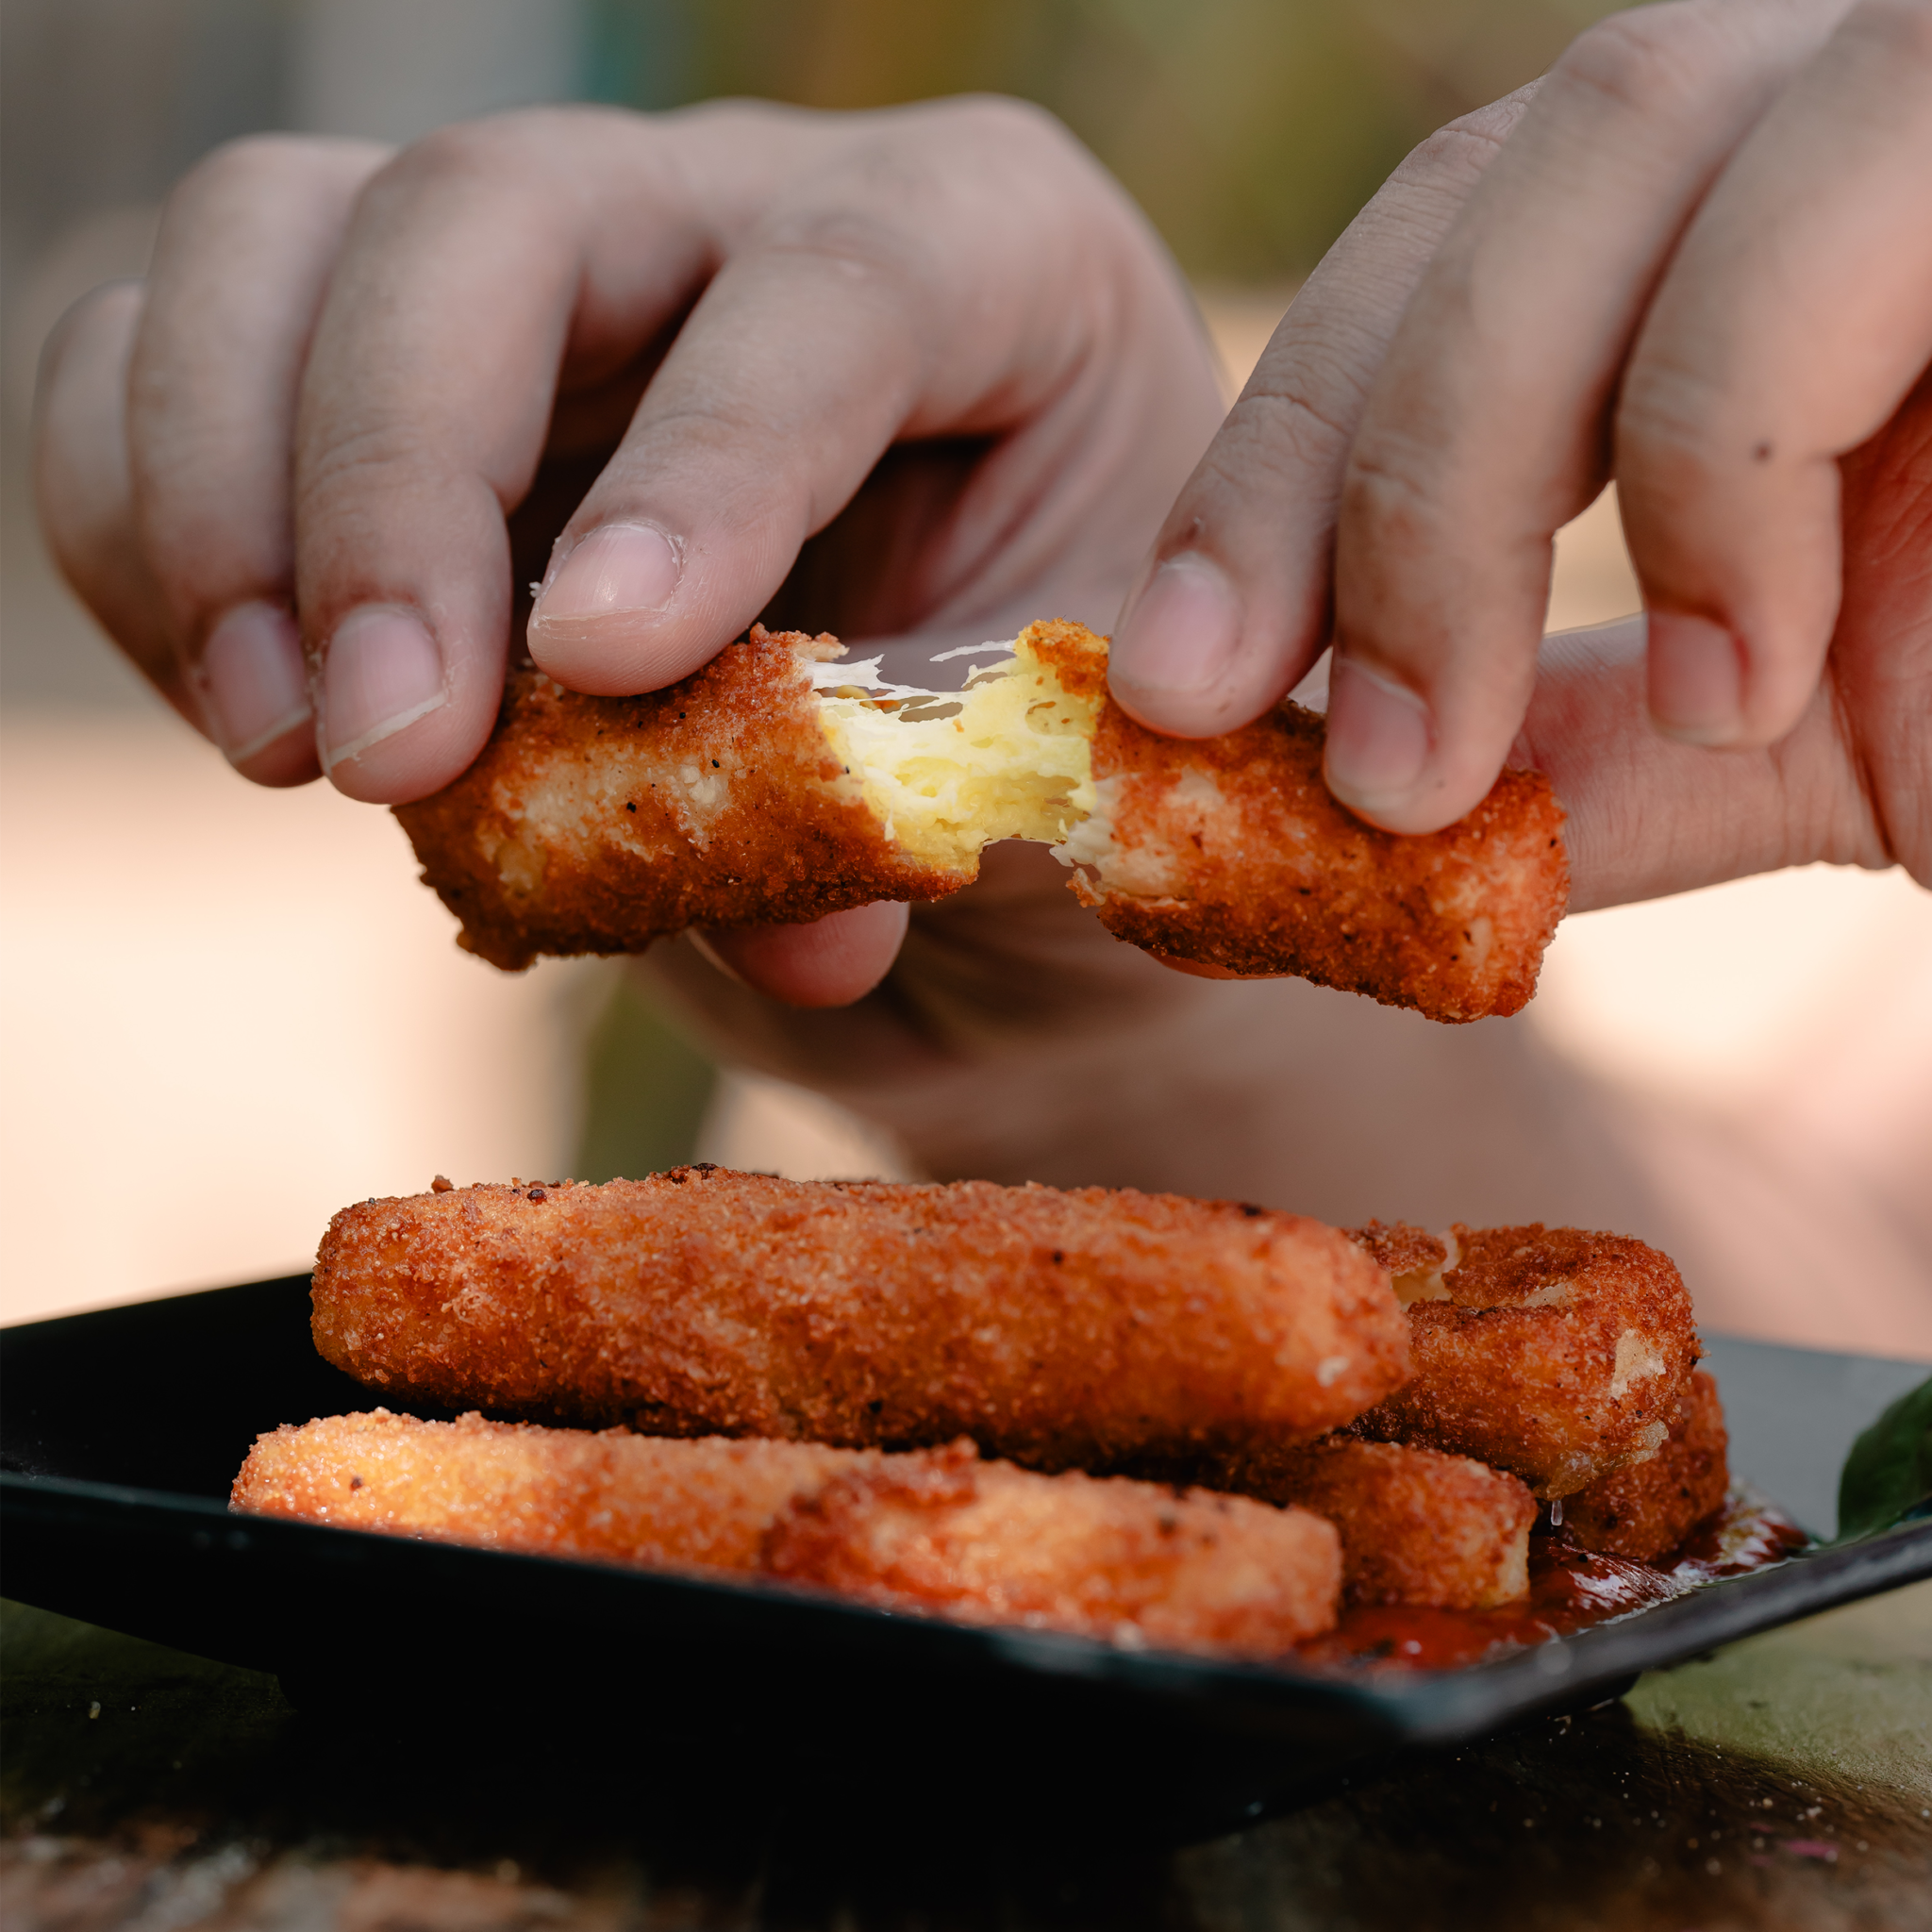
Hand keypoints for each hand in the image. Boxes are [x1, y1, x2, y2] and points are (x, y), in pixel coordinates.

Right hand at [34, 97, 1222, 1002]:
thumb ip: (913, 822)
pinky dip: (148, 520)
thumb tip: (807, 947)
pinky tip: (241, 705)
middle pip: (494, 209)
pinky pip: (172, 347)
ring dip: (220, 496)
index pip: (834, 286)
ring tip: (283, 749)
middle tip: (390, 754)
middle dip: (399, 487)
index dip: (708, 467)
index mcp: (991, 259)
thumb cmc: (1023, 736)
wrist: (943, 748)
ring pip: (276, 235)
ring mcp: (541, 264)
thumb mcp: (1017, 773)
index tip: (599, 663)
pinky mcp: (380, 353)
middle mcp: (745, 203)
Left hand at [1108, 0, 1931, 903]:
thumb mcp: (1792, 729)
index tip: (1163, 685)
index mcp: (1761, 234)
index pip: (1442, 260)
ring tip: (1442, 762)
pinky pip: (1852, 186)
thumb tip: (1320, 805)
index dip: (1267, 459)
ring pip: (1609, 139)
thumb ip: (1577, 743)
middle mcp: (1854, 100)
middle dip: (1323, 476)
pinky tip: (1743, 669)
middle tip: (1227, 722)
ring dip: (1462, 483)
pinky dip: (1727, 449)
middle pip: (1489, 181)